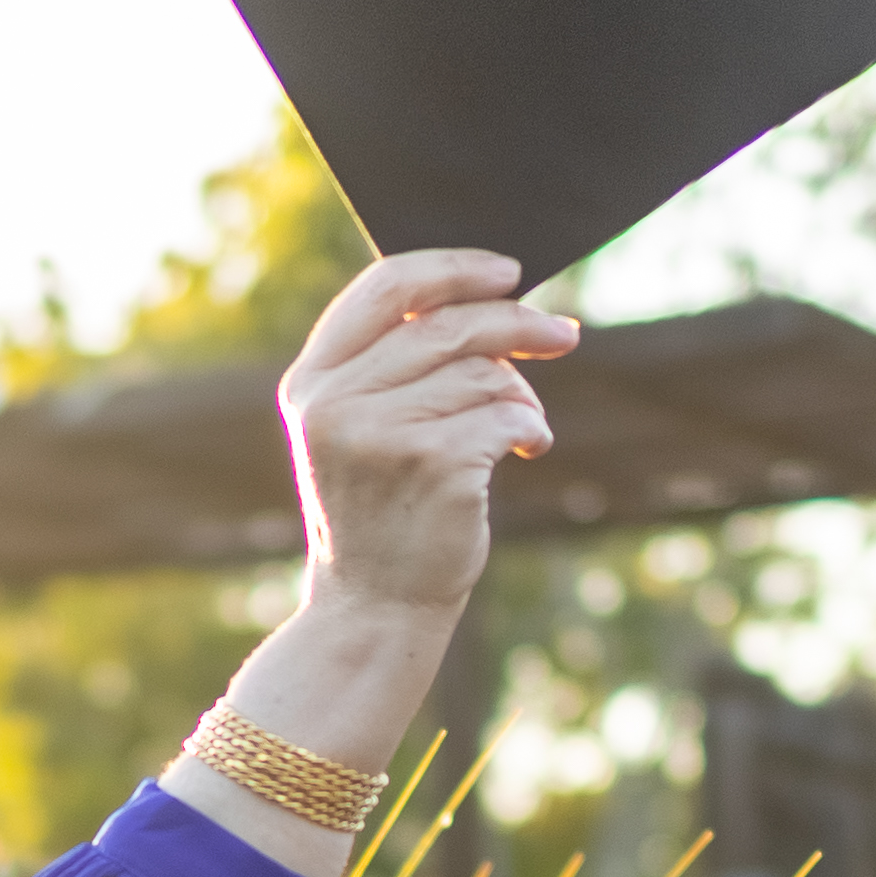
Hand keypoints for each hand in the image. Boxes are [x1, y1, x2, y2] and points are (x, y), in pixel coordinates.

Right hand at [277, 248, 581, 613]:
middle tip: (564, 335)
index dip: (453, 270)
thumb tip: (488, 298)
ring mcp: (379, 433)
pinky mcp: (430, 463)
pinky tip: (526, 450)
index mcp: (311, 382)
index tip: (507, 273)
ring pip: (483, 372)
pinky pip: (506, 415)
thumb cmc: (383, 514)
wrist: (376, 607)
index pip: (385, 288)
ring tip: (522, 429)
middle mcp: (335, 402)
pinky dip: (531, 428)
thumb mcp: (359, 431)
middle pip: (448, 324)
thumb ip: (391, 366)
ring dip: (521, 395)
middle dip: (518, 323)